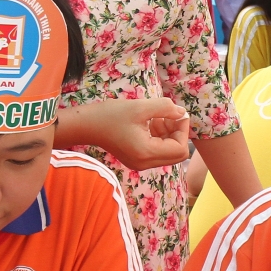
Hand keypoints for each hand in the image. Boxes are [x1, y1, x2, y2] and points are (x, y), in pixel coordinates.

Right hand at [70, 98, 189, 170]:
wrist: (87, 125)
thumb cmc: (110, 115)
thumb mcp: (140, 107)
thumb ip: (165, 108)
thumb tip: (182, 112)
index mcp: (147, 153)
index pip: (180, 149)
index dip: (183, 130)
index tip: (177, 113)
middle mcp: (145, 163)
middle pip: (176, 154)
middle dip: (177, 133)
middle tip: (169, 114)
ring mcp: (140, 163)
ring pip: (168, 152)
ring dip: (168, 133)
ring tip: (157, 116)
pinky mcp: (136, 159)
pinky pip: (157, 151)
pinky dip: (159, 137)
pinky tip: (150, 122)